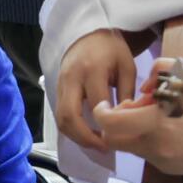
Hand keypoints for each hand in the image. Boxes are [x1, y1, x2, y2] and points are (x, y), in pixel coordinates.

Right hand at [55, 29, 142, 151]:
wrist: (87, 34)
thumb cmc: (111, 50)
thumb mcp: (127, 66)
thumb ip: (126, 93)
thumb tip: (125, 120)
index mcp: (92, 69)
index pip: (97, 104)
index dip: (106, 124)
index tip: (117, 138)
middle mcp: (71, 78)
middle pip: (69, 116)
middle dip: (84, 137)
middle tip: (102, 148)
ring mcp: (60, 84)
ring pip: (60, 118)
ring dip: (76, 136)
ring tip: (95, 144)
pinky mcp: (56, 89)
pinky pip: (59, 114)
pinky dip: (71, 129)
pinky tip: (86, 134)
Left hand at [88, 78, 182, 178]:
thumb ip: (162, 71)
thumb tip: (143, 88)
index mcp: (161, 122)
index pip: (111, 123)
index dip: (102, 112)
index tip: (105, 104)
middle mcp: (157, 146)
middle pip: (112, 139)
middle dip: (115, 123)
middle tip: (132, 109)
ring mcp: (162, 161)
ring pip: (128, 146)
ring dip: (132, 131)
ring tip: (154, 117)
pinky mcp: (168, 168)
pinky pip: (146, 153)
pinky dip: (148, 140)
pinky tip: (169, 130)